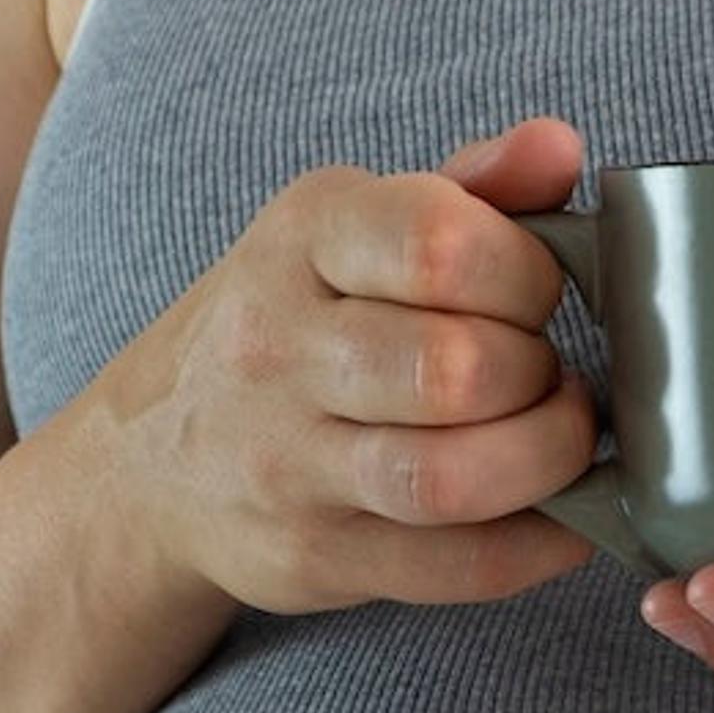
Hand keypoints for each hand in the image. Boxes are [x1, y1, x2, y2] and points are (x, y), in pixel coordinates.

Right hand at [66, 115, 601, 615]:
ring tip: (555, 439)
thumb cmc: (294, 326)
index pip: (439, 244)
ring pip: (449, 478)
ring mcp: (287, 464)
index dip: (526, 273)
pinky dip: (539, 544)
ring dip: (543, 461)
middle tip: (549, 376)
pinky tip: (565, 517)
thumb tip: (559, 146)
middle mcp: (278, 350)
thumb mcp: (353, 231)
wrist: (148, 463)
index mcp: (303, 241)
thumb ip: (470, 190)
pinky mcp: (313, 557)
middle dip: (539, 375)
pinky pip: (457, 566)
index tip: (539, 292)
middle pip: (454, 370)